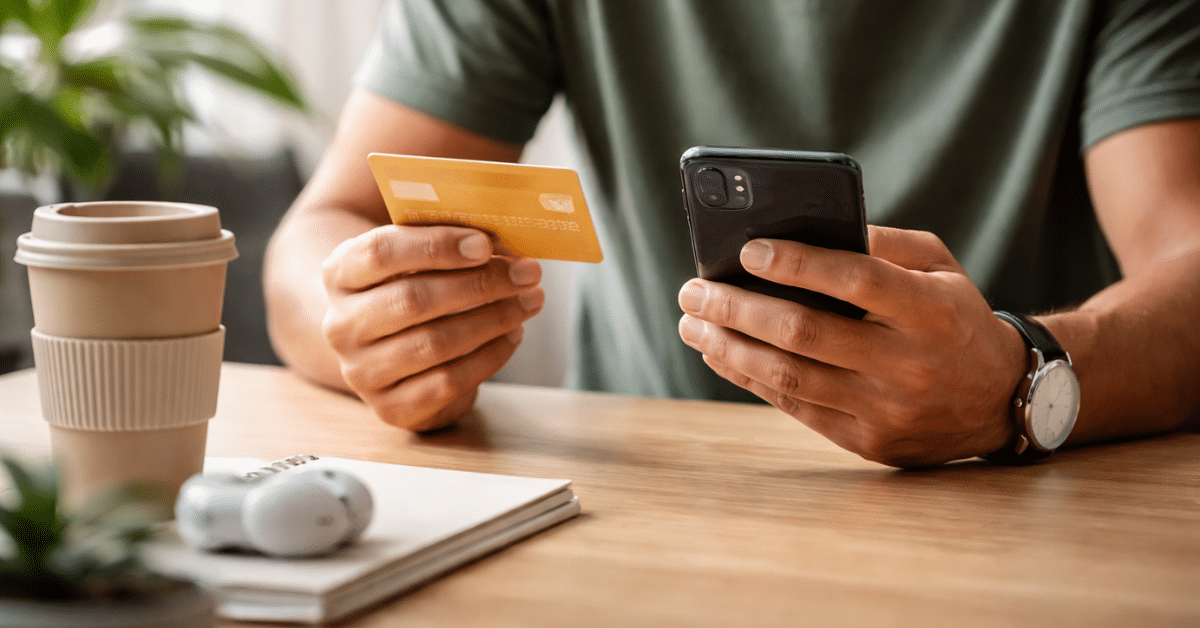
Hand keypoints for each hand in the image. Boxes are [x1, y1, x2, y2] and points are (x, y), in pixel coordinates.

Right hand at [321, 224, 543, 430]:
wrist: (388, 350)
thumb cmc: (410, 289)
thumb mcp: (414, 259)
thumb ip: (445, 244)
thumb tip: (500, 242)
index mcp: (338, 273)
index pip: (381, 252)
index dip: (436, 246)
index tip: (485, 244)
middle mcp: (340, 324)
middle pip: (413, 300)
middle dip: (479, 285)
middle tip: (526, 274)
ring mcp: (361, 371)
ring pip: (434, 344)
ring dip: (493, 320)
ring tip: (529, 301)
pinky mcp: (390, 407)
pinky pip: (447, 382)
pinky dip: (489, 356)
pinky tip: (513, 334)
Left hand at [677, 226, 1026, 467]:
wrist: (1001, 399)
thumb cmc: (956, 316)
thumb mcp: (938, 267)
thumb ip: (882, 243)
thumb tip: (806, 229)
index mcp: (931, 311)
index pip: (854, 280)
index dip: (796, 264)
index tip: (745, 251)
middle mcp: (909, 363)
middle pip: (805, 332)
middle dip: (737, 309)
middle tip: (694, 290)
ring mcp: (887, 409)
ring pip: (790, 375)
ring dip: (730, 347)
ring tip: (693, 324)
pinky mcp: (869, 442)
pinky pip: (796, 407)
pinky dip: (750, 378)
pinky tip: (722, 354)